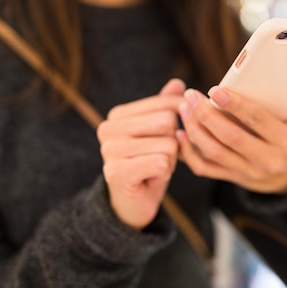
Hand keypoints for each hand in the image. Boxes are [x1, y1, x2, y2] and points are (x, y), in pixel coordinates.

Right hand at [97, 79, 184, 230]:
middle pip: (168, 122)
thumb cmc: (149, 165)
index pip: (167, 104)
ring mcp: (109, 150)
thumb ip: (164, 108)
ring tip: (153, 169)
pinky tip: (150, 179)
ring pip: (168, 144)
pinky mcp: (116, 172)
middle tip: (158, 159)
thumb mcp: (159, 134)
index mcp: (118, 115)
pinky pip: (162, 162)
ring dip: (170, 161)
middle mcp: (107, 128)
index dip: (179, 125)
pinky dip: (164, 173)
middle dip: (174, 144)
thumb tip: (178, 83)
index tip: (162, 142)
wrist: (133, 204)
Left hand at [177, 86, 286, 193]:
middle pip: (230, 137)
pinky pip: (205, 169)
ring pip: (214, 152)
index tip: (215, 90)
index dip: (234, 105)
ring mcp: (249, 173)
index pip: (257, 120)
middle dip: (205, 115)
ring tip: (184, 108)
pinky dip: (188, 153)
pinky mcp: (235, 179)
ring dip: (194, 129)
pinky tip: (180, 134)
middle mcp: (268, 160)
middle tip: (191, 96)